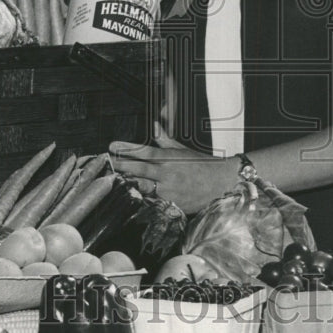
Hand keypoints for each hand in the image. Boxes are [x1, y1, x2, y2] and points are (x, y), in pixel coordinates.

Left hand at [109, 123, 238, 213]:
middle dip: (121, 166)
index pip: (143, 151)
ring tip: (113, 181)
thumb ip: (166, 140)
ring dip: (128, 184)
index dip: (126, 148)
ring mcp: (170, 192)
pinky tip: (130, 197)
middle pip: (138, 170)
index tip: (112, 146)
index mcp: (170, 158)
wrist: (225, 183)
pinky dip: (141, 199)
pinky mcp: (173, 206)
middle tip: (107, 163)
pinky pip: (152, 203)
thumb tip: (155, 127)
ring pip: (142, 188)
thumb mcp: (184, 150)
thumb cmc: (204, 165)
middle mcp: (168, 174)